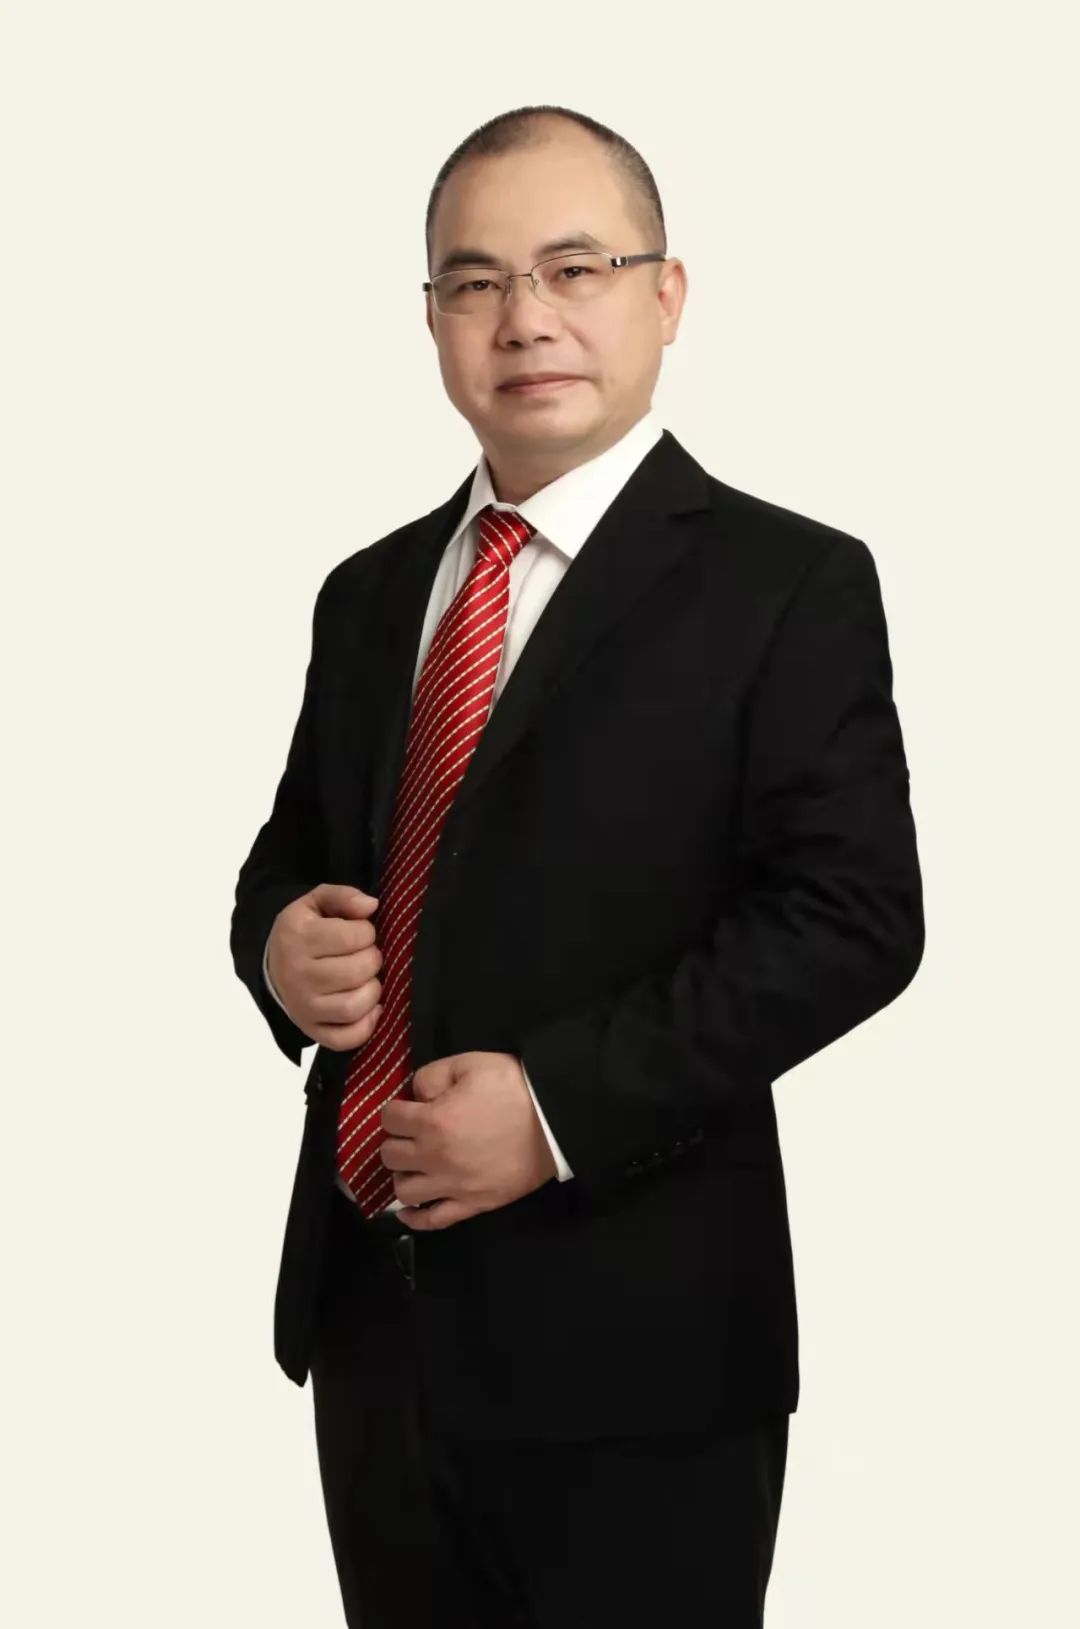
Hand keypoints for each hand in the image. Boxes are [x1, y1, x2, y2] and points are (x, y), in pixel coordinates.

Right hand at [267, 883, 384, 1049]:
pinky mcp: (312, 1031)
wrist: (274, 966)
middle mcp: (297, 975)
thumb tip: (371, 906)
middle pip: (358, 971)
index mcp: (297, 937)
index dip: (367, 932)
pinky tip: (369, 1007)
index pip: (354, 936)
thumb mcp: (317, 903)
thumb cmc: (304, 931)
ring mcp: (303, 1008)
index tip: (360, 933)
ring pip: (354, 1006)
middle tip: (365, 955)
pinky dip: (367, 1025)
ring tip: (366, 979)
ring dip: (372, 990)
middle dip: (372, 959)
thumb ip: (343, 896)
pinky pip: (347, 1038)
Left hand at [381, 1051, 558, 1229]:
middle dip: (396, 1140)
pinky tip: (409, 1210)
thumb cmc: (512, 1088)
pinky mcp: (472, 1205)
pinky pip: (433, 1220)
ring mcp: (452, 1186)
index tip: (408, 1108)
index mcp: (432, 1121)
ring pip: (403, 1190)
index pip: (389, 1119)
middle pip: (390, 1155)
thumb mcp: (470, 1064)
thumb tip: (415, 1094)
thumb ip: (432, 1075)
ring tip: (416, 1165)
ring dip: (404, 1175)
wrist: (554, 1120)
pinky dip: (414, 1218)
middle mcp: (434, 1157)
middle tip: (412, 1134)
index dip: (396, 1110)